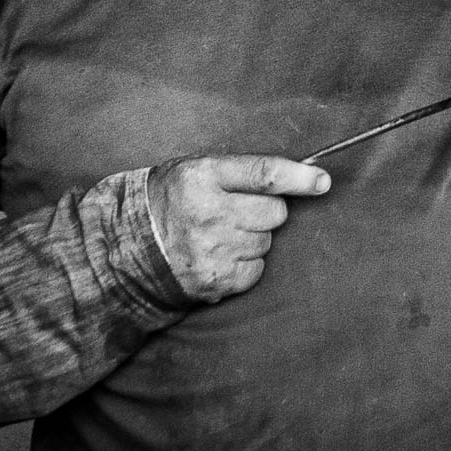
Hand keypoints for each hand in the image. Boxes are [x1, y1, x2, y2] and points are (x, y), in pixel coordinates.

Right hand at [144, 154, 330, 302]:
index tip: (322, 181)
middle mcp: (209, 212)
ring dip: (254, 238)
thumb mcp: (194, 170)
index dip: (299, 178)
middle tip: (239, 212)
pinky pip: (256, 269)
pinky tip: (221, 255)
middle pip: (274, 212)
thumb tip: (301, 175)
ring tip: (221, 234)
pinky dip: (246, 264)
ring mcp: (212, 249)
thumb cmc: (170, 200)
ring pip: (267, 242)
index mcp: (203, 177)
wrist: (128, 247)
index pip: (263, 174)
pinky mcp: (216, 280)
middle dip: (267, 211)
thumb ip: (239, 171)